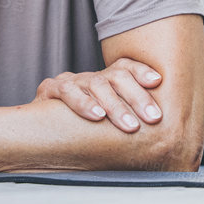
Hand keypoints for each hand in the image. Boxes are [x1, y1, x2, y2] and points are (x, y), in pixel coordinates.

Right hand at [34, 57, 162, 131]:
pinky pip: (67, 92)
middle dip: (137, 97)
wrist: (37, 130)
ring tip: (130, 126)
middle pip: (116, 77)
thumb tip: (166, 136)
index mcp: (104, 81)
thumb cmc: (78, 128)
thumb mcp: (105, 120)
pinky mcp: (50, 90)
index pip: (125, 67)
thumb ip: (127, 120)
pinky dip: (83, 104)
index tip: (157, 81)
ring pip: (95, 85)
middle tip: (153, 118)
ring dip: (115, 106)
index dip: (141, 71)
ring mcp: (70, 81)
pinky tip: (96, 116)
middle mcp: (89, 77)